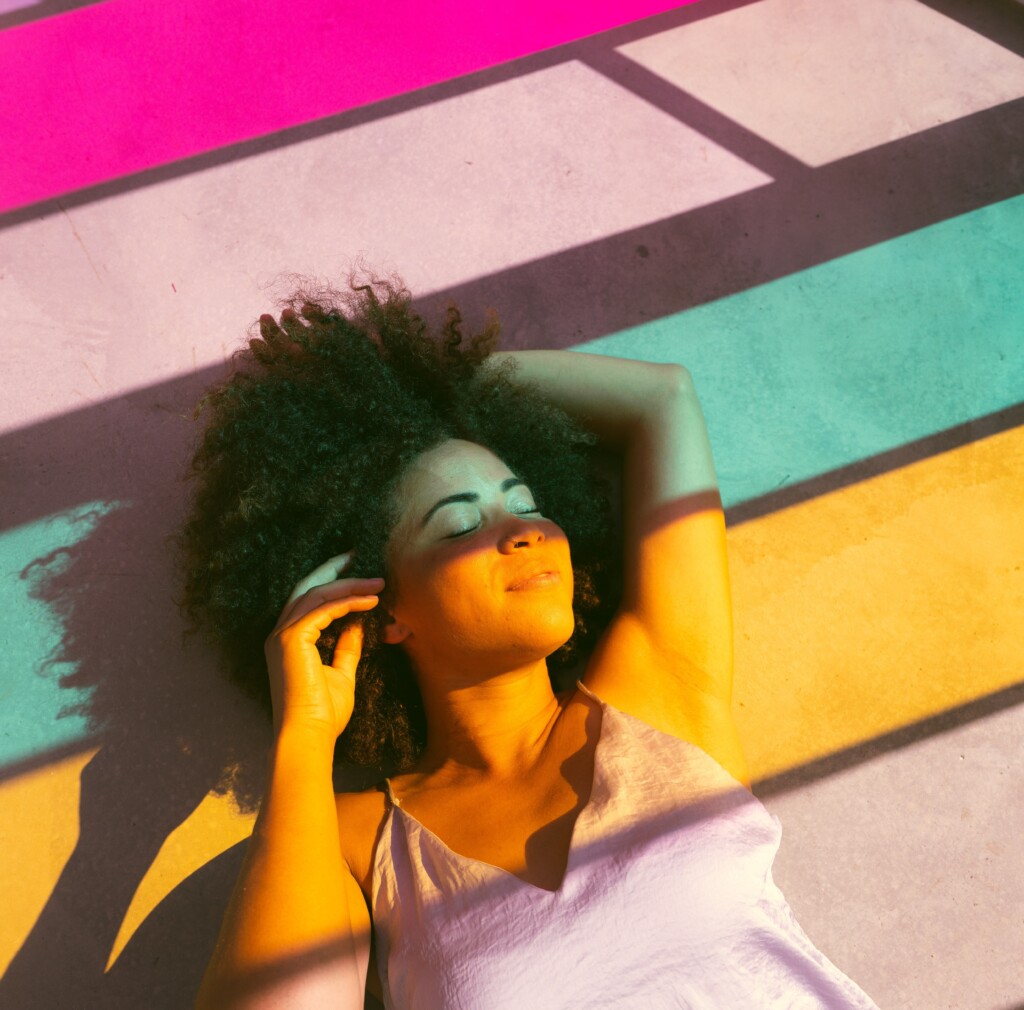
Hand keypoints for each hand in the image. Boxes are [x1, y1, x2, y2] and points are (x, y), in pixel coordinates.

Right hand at [264, 552, 384, 739]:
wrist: (308, 736)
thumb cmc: (323, 714)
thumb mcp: (341, 674)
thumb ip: (346, 648)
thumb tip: (357, 624)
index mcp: (288, 641)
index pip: (309, 601)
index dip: (332, 583)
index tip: (359, 574)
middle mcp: (280, 633)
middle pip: (308, 588)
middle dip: (334, 569)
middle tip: (360, 555)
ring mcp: (283, 635)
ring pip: (317, 594)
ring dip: (349, 584)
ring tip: (378, 582)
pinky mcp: (291, 639)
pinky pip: (323, 609)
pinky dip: (348, 601)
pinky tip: (371, 600)